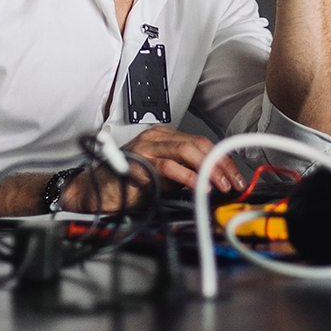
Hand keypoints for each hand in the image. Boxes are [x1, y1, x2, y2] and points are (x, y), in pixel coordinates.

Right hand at [60, 126, 246, 212]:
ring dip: (209, 169)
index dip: (222, 159)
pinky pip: (169, 167)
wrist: (93, 192)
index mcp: (163, 137)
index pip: (201, 143)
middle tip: (234, 183)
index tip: (236, 177)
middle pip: (199, 145)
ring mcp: (146, 148)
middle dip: (221, 164)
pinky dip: (188, 177)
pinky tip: (200, 188)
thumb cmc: (125, 186)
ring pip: (187, 151)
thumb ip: (184, 176)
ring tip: (221, 186)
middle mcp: (156, 138)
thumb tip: (214, 184)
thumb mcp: (162, 179)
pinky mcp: (138, 163)